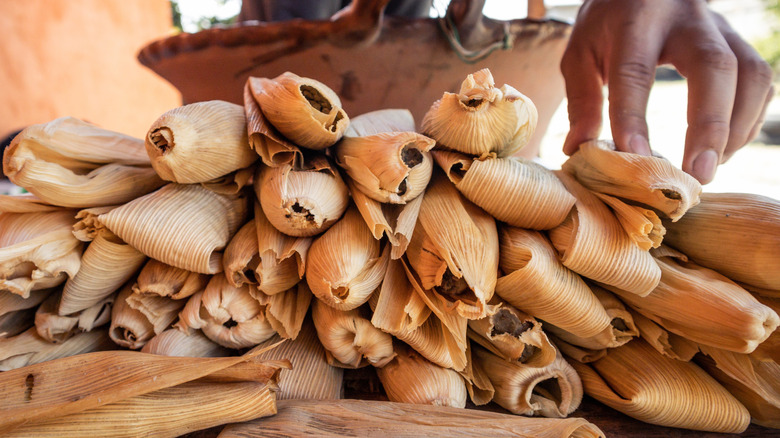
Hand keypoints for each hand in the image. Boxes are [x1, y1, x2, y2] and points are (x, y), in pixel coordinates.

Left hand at [561, 0, 773, 183]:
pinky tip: (724, 145)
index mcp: (635, 21)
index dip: (634, 117)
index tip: (635, 156)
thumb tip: (578, 149)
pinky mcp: (739, 41)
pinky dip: (748, 118)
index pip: (634, 71)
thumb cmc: (607, 24)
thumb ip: (582, 99)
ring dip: (735, 127)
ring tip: (709, 165)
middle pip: (713, 66)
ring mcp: (720, 27)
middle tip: (697, 174)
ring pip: (749, 73)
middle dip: (709, 125)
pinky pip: (760, 80)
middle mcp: (686, 19)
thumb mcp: (581, 54)